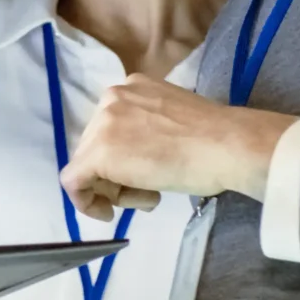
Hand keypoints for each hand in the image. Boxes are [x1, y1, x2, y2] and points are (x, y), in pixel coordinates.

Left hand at [59, 74, 294, 220]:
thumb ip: (148, 131)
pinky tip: (107, 213)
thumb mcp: (172, 123)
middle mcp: (111, 98)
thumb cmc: (215, 140)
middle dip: (116, 177)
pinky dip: (85, 201)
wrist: (227, 146)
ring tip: (150, 198)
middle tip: (147, 194)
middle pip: (95, 146)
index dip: (122, 160)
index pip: (111, 129)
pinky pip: (73, 181)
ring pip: (88, 165)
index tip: (141, 178)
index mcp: (132, 87)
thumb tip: (135, 156)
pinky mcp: (98, 152)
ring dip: (115, 190)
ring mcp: (102, 123)